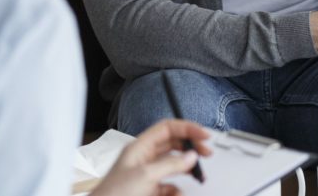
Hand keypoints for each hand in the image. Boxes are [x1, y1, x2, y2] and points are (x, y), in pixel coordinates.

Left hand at [91, 119, 211, 195]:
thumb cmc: (112, 195)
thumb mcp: (145, 175)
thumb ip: (170, 164)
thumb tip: (190, 156)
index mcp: (140, 147)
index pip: (167, 128)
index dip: (187, 128)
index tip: (203, 135)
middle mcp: (143, 159)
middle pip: (173, 145)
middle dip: (190, 148)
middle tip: (205, 153)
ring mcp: (146, 176)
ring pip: (173, 166)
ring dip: (187, 170)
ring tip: (198, 175)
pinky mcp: (148, 191)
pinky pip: (169, 186)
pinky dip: (178, 189)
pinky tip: (180, 192)